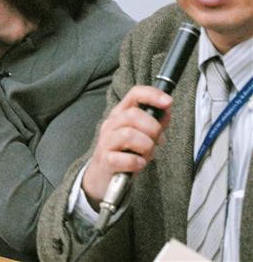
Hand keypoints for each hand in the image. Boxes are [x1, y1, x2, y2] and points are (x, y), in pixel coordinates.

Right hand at [82, 86, 171, 209]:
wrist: (102, 175)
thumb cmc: (124, 152)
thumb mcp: (140, 133)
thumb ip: (155, 121)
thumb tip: (167, 109)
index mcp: (121, 113)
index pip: (134, 94)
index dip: (152, 95)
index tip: (168, 102)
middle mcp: (111, 124)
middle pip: (133, 115)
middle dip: (153, 128)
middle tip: (157, 141)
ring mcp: (106, 141)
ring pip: (128, 135)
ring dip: (146, 146)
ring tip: (147, 154)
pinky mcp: (106, 160)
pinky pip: (127, 159)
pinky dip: (138, 162)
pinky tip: (139, 164)